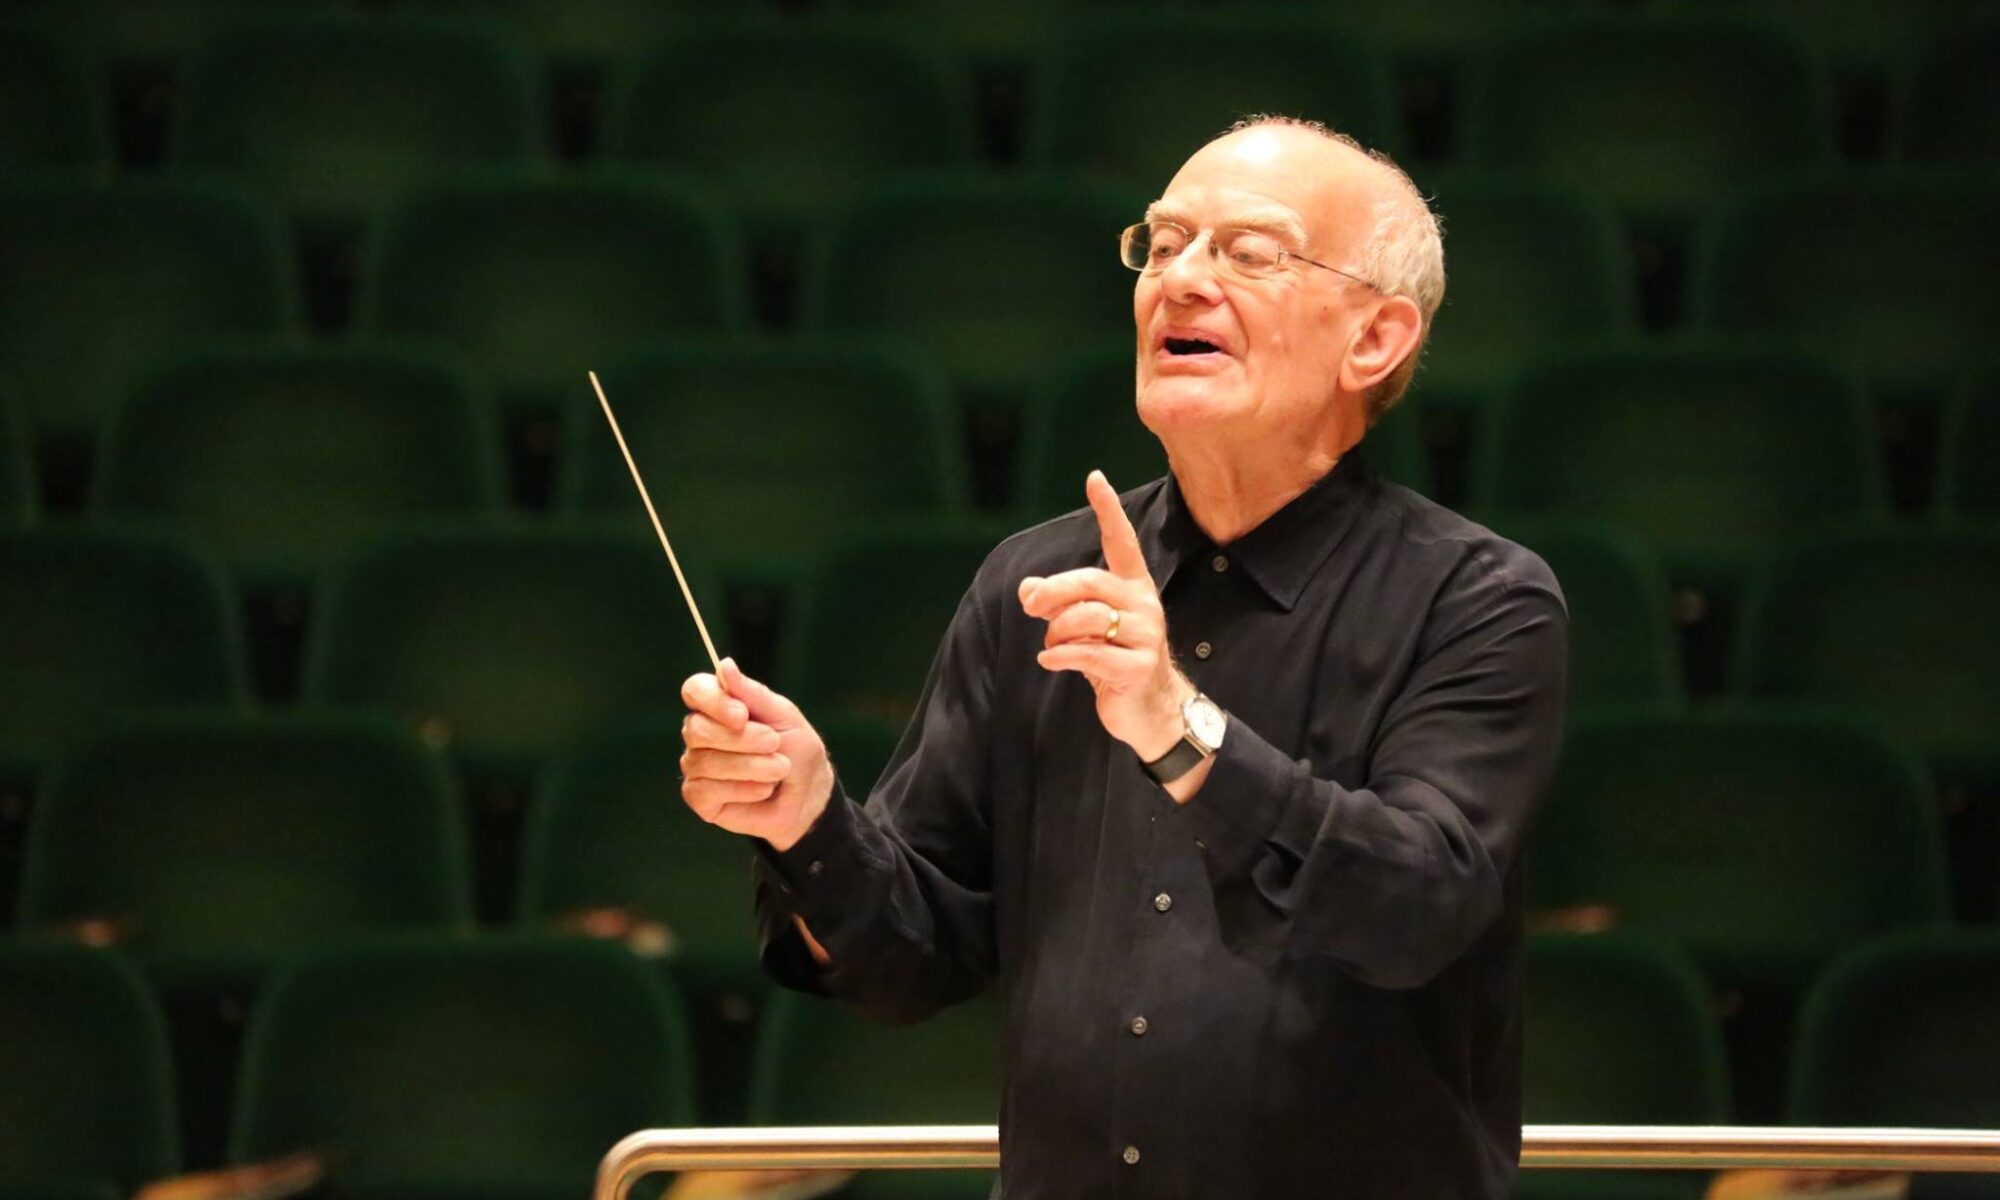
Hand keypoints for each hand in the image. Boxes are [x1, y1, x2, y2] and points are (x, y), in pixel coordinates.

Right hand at [680, 658, 833, 852]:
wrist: (809, 794)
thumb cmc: (797, 749)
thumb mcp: (784, 716)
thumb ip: (753, 693)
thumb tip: (724, 665)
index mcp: (719, 705)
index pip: (695, 690)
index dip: (713, 701)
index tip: (742, 715)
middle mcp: (701, 733)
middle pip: (697, 728)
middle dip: (741, 739)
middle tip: (775, 743)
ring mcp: (696, 765)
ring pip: (703, 762)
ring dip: (749, 766)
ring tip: (779, 768)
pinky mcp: (699, 797)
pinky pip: (705, 791)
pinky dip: (741, 790)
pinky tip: (763, 789)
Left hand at [1020, 470, 1193, 761]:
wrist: (1150, 710)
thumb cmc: (1114, 658)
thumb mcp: (1084, 627)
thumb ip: (1059, 604)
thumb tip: (1027, 589)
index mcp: (1133, 587)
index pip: (1122, 541)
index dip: (1108, 510)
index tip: (1095, 478)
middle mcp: (1143, 604)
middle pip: (1089, 581)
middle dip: (1052, 592)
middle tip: (1029, 606)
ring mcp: (1145, 636)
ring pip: (1084, 618)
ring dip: (1056, 633)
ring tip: (1053, 646)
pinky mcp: (1137, 667)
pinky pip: (1086, 653)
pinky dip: (1059, 656)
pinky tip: (1049, 661)